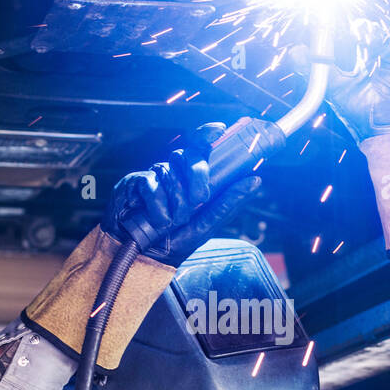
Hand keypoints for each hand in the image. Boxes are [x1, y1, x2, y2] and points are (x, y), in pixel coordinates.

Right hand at [102, 122, 260, 265]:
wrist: (144, 258)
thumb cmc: (175, 242)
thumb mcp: (206, 225)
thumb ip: (228, 202)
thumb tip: (255, 180)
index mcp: (191, 180)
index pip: (200, 148)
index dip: (207, 134)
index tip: (219, 131)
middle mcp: (173, 174)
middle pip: (187, 154)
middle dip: (197, 174)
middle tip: (200, 199)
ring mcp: (154, 177)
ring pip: (169, 170)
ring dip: (175, 200)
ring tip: (174, 222)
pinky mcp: (134, 183)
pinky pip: (150, 182)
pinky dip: (157, 204)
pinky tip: (159, 221)